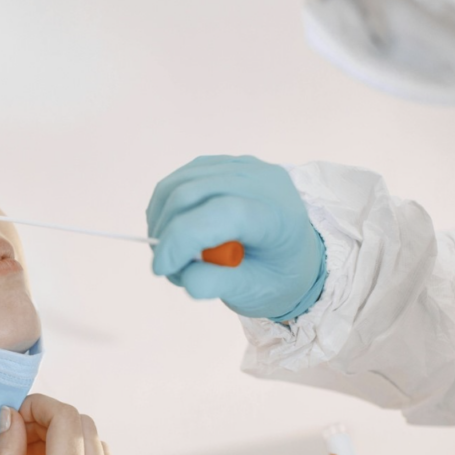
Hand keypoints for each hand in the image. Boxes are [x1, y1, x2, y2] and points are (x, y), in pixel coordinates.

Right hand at [145, 155, 326, 320]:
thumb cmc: (275, 275)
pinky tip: (174, 230)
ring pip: (178, 184)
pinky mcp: (223, 164)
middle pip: (190, 194)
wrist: (293, 255)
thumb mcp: (253, 291)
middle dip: (165, 234)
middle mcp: (262, 181)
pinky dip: (166, 207)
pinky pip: (180, 179)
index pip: (221, 213)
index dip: (181, 239)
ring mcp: (243, 166)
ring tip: (174, 252)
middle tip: (168, 268)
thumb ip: (218, 284)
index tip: (161, 268)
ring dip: (161, 221)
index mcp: (278, 215)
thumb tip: (186, 274)